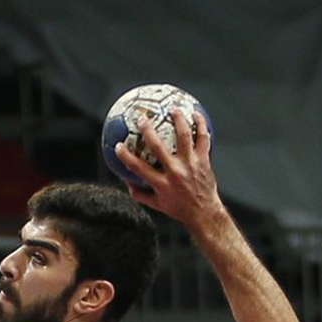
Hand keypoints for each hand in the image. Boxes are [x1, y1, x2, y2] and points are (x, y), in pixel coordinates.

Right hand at [115, 109, 225, 227]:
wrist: (204, 212)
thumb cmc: (178, 208)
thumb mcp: (155, 204)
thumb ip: (139, 192)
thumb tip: (125, 180)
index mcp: (161, 183)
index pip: (138, 168)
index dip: (126, 156)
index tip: (117, 145)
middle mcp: (175, 172)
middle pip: (158, 147)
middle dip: (148, 131)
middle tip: (142, 118)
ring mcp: (190, 165)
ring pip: (184, 137)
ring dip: (178, 120)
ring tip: (173, 108)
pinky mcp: (204, 161)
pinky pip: (203, 139)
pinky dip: (201, 125)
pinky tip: (196, 114)